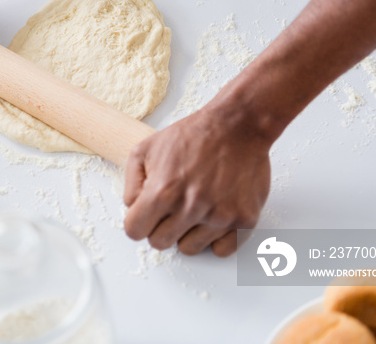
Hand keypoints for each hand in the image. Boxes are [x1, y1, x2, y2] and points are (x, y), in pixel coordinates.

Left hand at [123, 104, 271, 256]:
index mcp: (162, 191)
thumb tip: (132, 209)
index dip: (138, 221)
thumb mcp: (145, 149)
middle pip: (160, 243)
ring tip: (195, 207)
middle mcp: (191, 208)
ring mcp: (219, 216)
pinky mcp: (244, 220)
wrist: (237, 125)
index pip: (134, 231)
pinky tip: (214, 216)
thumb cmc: (192, 135)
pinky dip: (216, 239)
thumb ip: (131, 184)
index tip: (147, 214)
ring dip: (188, 232)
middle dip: (161, 226)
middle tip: (172, 207)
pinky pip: (221, 250)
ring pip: (189, 249)